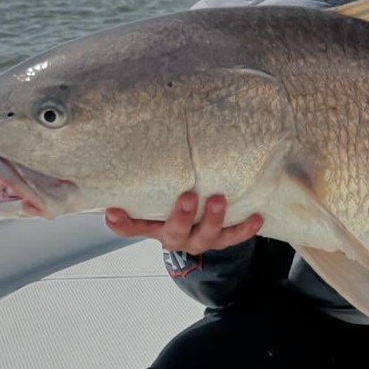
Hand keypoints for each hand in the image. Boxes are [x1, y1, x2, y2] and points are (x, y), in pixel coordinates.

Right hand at [104, 191, 263, 253]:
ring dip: (214, 220)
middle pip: (174, 232)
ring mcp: (199, 240)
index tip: (112, 212)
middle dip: (181, 216)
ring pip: (206, 236)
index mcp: (153, 226)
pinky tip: (256, 217)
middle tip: (188, 197)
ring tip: (220, 200)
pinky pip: (233, 238)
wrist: (197, 230)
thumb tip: (143, 127)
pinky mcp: (221, 240)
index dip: (122, 223)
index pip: (131, 227)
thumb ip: (150, 175)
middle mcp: (174, 236)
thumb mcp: (158, 195)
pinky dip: (244, 229)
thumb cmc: (171, 203)